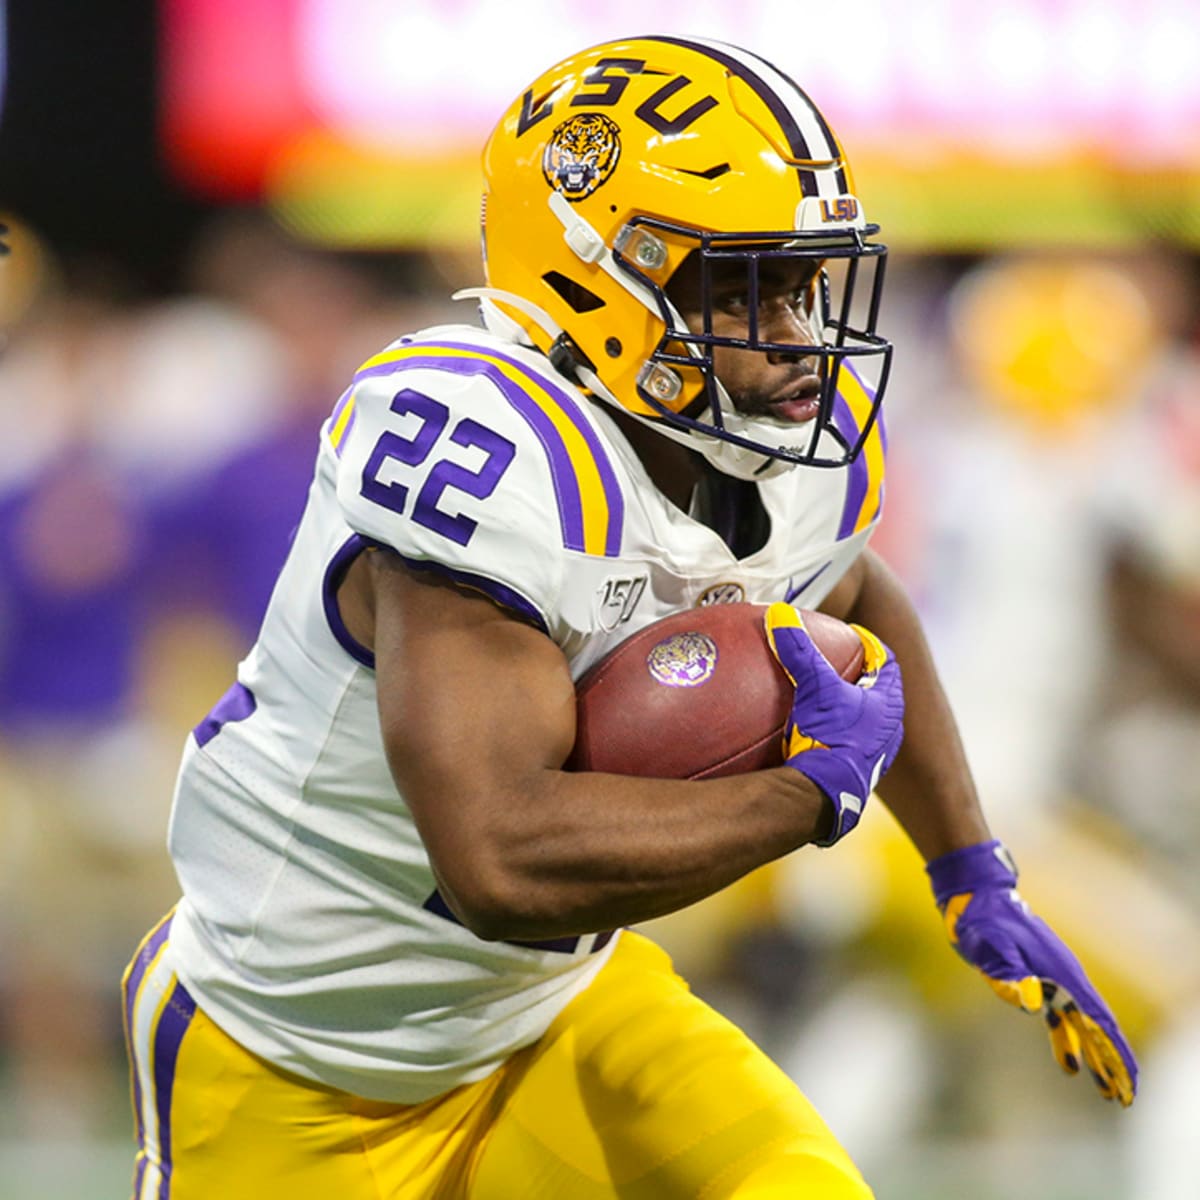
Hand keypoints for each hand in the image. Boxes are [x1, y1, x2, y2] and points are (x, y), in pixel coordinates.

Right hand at [764, 602, 904, 845]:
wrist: (824, 797)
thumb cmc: (830, 739)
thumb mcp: (815, 688)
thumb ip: (800, 650)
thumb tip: (780, 613)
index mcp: (889, 704)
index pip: (886, 662)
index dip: (870, 644)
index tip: (851, 634)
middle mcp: (889, 730)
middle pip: (877, 692)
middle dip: (857, 676)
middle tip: (834, 662)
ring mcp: (874, 756)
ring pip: (865, 722)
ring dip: (847, 709)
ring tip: (820, 698)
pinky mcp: (855, 777)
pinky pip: (846, 746)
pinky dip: (832, 734)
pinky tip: (808, 736)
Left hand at [927, 839, 1136, 1106]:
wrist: (974, 894)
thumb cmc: (981, 918)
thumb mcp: (989, 945)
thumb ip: (1010, 975)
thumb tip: (1034, 1005)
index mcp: (1060, 971)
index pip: (1096, 1019)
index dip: (1113, 1052)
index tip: (1127, 1082)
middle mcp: (1064, 975)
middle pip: (1096, 1025)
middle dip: (1111, 1061)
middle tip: (1122, 1098)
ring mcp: (1053, 976)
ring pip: (1081, 1023)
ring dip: (1094, 1055)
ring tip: (1104, 1090)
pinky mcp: (1038, 977)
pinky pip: (1061, 1015)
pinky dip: (1068, 1039)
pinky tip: (1070, 1062)